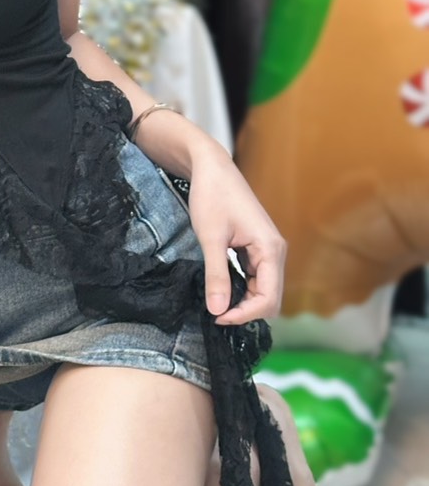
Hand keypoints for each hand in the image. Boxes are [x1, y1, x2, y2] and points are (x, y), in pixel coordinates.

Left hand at [184, 150, 286, 324]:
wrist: (212, 168)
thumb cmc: (212, 196)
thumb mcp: (210, 238)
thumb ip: (216, 275)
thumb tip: (218, 311)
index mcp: (270, 249)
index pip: (269, 298)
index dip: (245, 314)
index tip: (218, 317)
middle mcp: (275, 252)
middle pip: (270, 298)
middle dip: (246, 311)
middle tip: (215, 312)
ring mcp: (267, 250)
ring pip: (263, 290)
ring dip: (244, 301)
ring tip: (216, 302)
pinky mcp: (257, 248)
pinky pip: (256, 278)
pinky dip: (242, 288)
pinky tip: (222, 288)